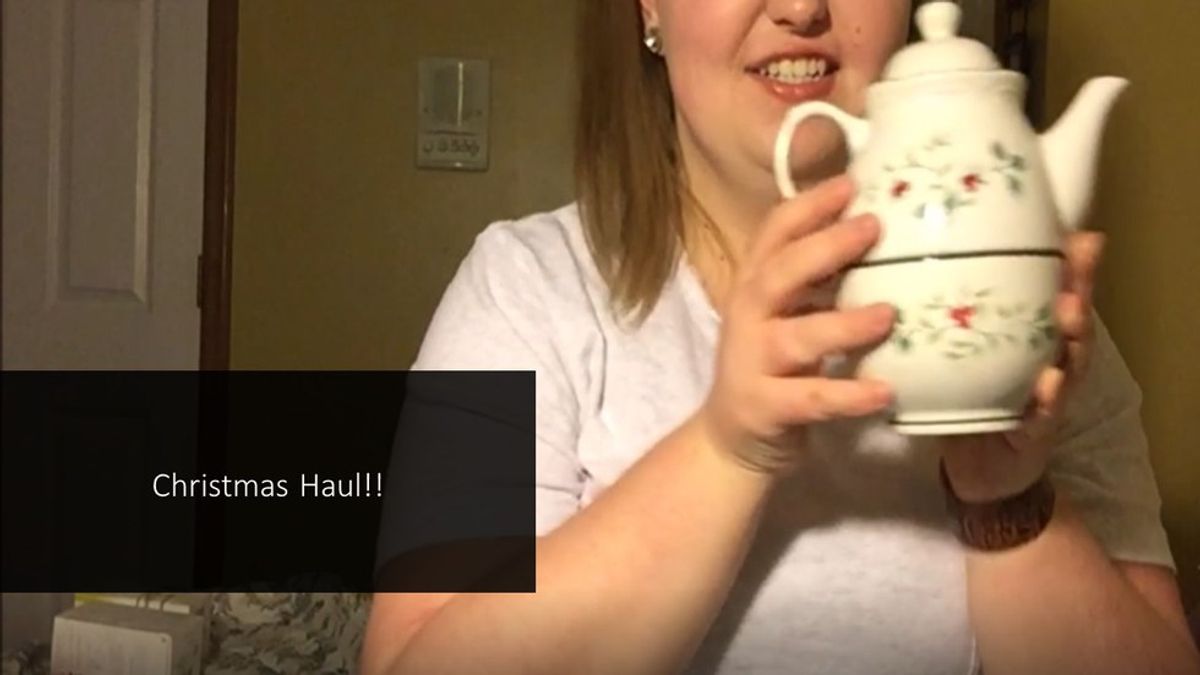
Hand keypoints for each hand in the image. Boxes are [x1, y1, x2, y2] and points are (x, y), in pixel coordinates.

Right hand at [699, 176, 895, 474]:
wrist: (731, 440)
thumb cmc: (773, 366)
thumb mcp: (785, 314)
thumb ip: (818, 278)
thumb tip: (878, 230)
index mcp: (754, 286)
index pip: (772, 234)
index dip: (807, 206)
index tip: (850, 182)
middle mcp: (748, 318)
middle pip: (777, 275)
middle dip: (822, 248)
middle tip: (871, 227)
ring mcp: (752, 364)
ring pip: (795, 338)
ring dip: (842, 324)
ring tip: (888, 314)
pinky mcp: (765, 408)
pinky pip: (809, 398)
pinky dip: (847, 395)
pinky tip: (883, 391)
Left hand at [941, 232, 1106, 502]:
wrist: (980, 471)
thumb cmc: (968, 401)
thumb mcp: (959, 353)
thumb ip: (946, 315)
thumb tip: (909, 262)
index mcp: (1032, 338)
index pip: (1055, 292)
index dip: (1069, 264)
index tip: (1075, 233)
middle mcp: (1049, 360)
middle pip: (1072, 319)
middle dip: (1079, 287)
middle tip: (1078, 257)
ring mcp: (1048, 395)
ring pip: (1068, 360)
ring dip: (1071, 336)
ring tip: (1069, 311)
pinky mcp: (1034, 431)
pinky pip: (1042, 412)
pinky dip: (1046, 397)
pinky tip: (1047, 383)